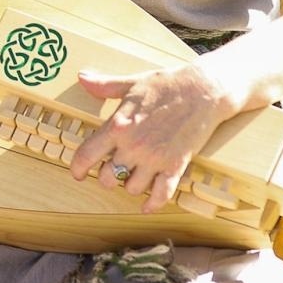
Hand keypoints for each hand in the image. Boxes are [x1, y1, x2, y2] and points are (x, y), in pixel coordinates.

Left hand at [68, 61, 238, 213]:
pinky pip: (161, 195)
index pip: (87, 155)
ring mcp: (155, 158)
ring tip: (134, 177)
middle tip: (112, 171)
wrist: (204, 90)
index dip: (78, 168)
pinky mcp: (176, 165)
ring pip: (132, 188)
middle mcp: (133, 146)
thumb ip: (105, 85)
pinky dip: (153, 204)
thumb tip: (82, 78)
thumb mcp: (132, 83)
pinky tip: (148, 205)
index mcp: (118, 125)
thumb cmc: (167, 84)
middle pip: (108, 178)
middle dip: (107, 177)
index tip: (78, 173)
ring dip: (130, 185)